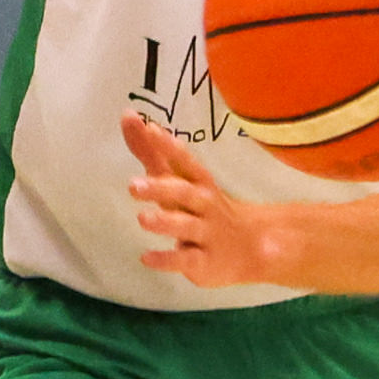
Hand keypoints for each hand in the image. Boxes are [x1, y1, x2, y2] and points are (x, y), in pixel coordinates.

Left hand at [121, 116, 285, 288]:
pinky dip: (167, 259)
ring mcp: (205, 233)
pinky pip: (185, 261)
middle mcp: (205, 205)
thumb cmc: (204, 207)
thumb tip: (127, 116)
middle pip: (185, 193)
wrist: (251, 247)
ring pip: (186, 226)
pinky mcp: (203, 262)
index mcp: (199, 183)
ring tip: (143, 218)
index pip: (186, 161)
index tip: (150, 130)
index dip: (169, 146)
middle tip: (133, 186)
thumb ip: (152, 152)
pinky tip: (146, 258)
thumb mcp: (180, 179)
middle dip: (161, 188)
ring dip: (166, 222)